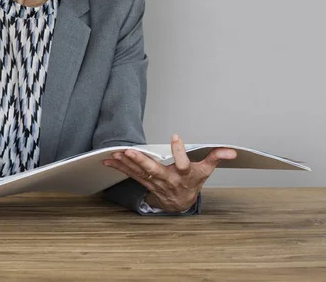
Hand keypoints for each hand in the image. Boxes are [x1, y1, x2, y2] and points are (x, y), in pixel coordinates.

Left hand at [102, 134, 236, 211]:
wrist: (180, 203)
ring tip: (116, 153)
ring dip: (126, 164)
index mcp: (184, 175)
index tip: (176, 136)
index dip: (180, 151)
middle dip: (141, 161)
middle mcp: (168, 179)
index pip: (183, 163)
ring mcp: (154, 182)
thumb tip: (232, 151)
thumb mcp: (205, 170)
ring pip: (139, 173)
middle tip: (129, 152)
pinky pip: (131, 174)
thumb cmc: (192, 182)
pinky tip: (108, 160)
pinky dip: (119, 167)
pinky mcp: (144, 182)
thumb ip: (215, 158)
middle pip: (154, 170)